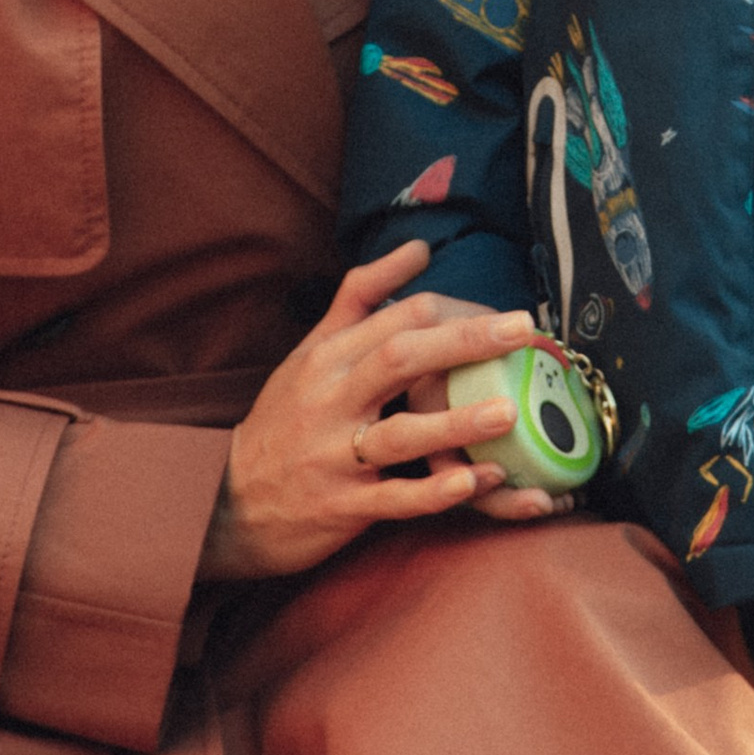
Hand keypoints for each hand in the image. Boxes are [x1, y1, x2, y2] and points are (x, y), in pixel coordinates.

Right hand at [198, 244, 559, 581]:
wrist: (229, 502)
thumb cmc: (285, 420)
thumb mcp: (311, 352)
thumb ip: (362, 299)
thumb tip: (418, 247)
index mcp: (328, 358)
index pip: (396, 318)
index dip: (457, 312)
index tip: (509, 319)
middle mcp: (330, 400)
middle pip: (400, 358)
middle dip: (465, 342)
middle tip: (524, 332)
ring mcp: (334, 455)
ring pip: (401, 434)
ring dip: (457, 422)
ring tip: (509, 411)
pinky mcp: (341, 506)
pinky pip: (395, 499)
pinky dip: (436, 492)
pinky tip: (477, 482)